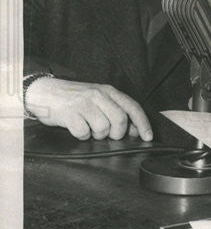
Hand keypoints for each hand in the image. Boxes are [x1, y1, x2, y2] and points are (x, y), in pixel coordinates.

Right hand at [25, 77, 152, 140]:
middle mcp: (98, 95)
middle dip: (116, 133)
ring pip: (102, 128)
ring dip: (97, 135)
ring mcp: (84, 103)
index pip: (133, 107)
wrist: (45, 91)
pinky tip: (77, 128)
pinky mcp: (69, 113)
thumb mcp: (98, 98)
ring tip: (89, 128)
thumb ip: (115, 110)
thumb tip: (134, 129)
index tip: (148, 137)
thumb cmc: (74, 98)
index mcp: (108, 91)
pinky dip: (82, 135)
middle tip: (107, 134)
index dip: (143, 123)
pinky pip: (83, 132)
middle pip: (120, 120)